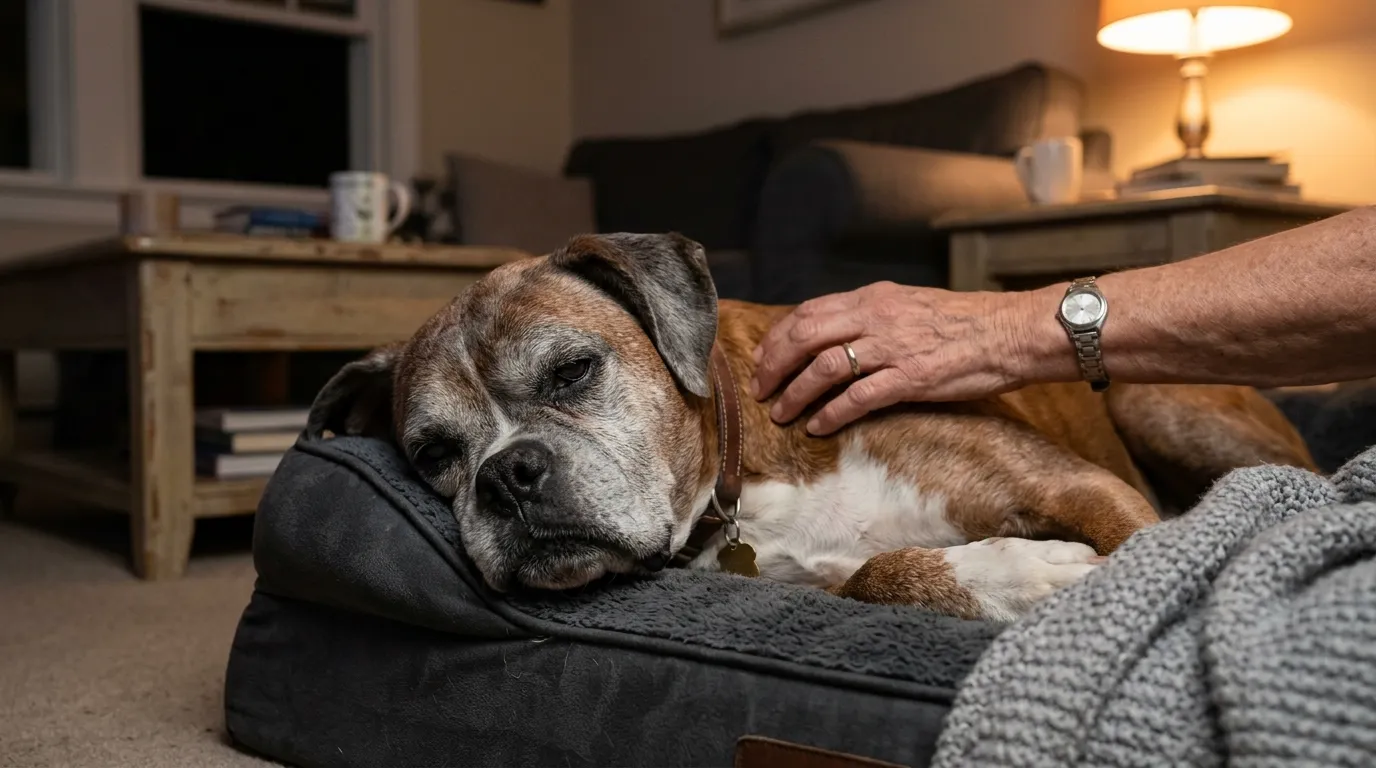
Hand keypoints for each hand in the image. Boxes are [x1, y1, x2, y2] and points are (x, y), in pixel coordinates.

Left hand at [749, 282, 1039, 434]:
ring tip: (781, 414)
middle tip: (760, 390)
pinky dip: (831, 413)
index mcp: (873, 299)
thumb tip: (833, 335)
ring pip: (823, 368)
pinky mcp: (911, 378)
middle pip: (804, 337)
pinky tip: (818, 426)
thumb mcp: (908, 305)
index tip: (762, 360)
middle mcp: (876, 317)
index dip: (778, 338)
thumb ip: (870, 317)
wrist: (1010, 332)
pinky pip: (858, 398)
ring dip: (795, 394)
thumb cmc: (962, 323)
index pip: (808, 312)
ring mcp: (892, 348)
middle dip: (774, 365)